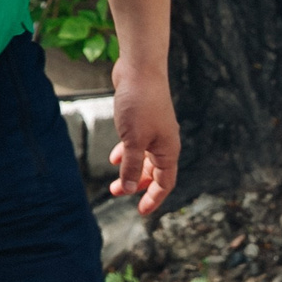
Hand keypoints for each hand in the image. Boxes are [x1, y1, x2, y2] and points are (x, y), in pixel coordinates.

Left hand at [109, 66, 180, 215]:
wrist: (139, 69)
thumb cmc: (140, 104)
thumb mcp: (134, 141)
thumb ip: (132, 167)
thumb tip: (130, 189)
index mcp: (168, 150)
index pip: (165, 183)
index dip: (154, 198)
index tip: (141, 211)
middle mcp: (164, 142)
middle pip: (154, 172)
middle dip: (137, 185)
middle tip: (117, 192)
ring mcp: (154, 130)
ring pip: (144, 158)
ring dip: (130, 169)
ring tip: (114, 180)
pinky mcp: (142, 119)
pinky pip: (137, 143)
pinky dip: (127, 152)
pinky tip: (114, 155)